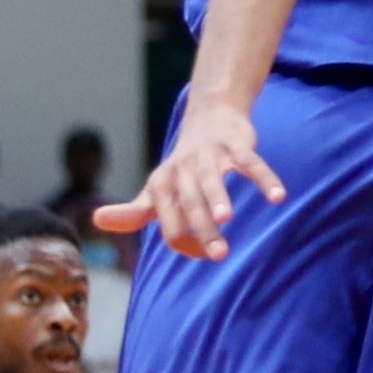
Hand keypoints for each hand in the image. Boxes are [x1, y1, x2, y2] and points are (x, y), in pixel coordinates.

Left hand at [93, 96, 283, 260]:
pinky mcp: (236, 143)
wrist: (210, 116)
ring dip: (219, 197)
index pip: (168, 221)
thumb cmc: (181, 166)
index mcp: (161, 184)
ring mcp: (210, 155)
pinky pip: (251, 162)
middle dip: (202, 228)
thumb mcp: (156, 188)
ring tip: (228, 218)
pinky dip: (264, 178)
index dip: (185, 242)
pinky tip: (278, 197)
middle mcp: (182, 168)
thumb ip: (133, 211)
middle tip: (220, 255)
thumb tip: (95, 220)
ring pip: (213, 179)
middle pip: (190, 203)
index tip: (205, 255)